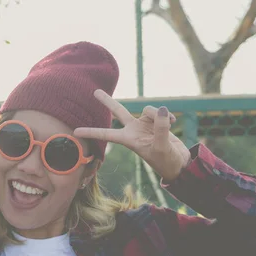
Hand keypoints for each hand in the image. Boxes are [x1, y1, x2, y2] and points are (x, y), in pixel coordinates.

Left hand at [74, 90, 190, 181]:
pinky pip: (161, 112)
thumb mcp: (162, 147)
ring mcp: (145, 125)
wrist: (179, 163)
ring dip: (159, 114)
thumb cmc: (167, 161)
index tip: (75, 131)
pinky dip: (168, 117)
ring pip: (149, 110)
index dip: (91, 132)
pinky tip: (173, 123)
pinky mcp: (157, 121)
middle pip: (118, 112)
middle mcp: (134, 130)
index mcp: (129, 140)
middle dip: (107, 102)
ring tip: (169, 125)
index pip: (107, 134)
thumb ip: (160, 129)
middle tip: (94, 92)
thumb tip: (160, 110)